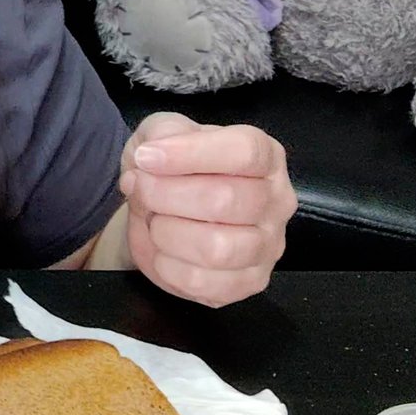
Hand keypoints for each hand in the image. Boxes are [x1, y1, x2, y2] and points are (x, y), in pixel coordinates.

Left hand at [120, 112, 294, 306]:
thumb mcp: (163, 133)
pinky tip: (162, 249)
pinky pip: (202, 282)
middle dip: (164, 194)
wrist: (160, 209)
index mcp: (265, 157)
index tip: (146, 157)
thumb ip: (162, 132)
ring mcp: (267, 246)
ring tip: (154, 220)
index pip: (244, 151)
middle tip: (139, 188)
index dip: (190, 154)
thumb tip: (153, 155)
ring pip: (216, 248)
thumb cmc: (171, 168)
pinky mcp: (249, 282)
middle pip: (225, 200)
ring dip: (166, 232)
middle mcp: (276, 201)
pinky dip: (167, 266)